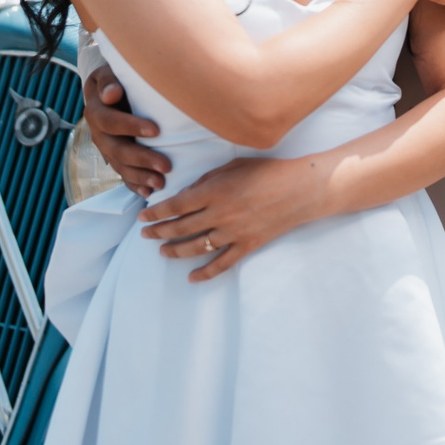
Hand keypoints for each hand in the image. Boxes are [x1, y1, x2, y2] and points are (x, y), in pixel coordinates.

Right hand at [82, 63, 173, 195]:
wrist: (111, 89)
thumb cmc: (118, 78)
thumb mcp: (110, 71)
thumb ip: (109, 80)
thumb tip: (112, 94)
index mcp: (96, 111)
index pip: (110, 121)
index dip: (131, 126)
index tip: (156, 130)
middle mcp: (98, 133)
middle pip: (116, 149)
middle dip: (141, 158)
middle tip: (166, 166)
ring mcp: (106, 148)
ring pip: (120, 166)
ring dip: (140, 177)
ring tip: (161, 184)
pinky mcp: (115, 159)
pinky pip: (123, 175)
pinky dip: (135, 185)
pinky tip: (149, 193)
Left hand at [138, 155, 327, 280]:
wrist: (302, 189)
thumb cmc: (268, 171)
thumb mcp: (233, 166)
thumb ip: (207, 180)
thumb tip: (186, 194)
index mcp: (215, 191)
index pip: (176, 206)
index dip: (157, 213)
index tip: (143, 216)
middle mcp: (220, 214)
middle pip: (181, 228)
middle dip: (159, 232)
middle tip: (145, 234)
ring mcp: (234, 232)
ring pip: (196, 247)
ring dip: (175, 250)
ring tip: (162, 252)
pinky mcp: (248, 245)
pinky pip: (223, 263)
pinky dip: (206, 273)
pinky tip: (192, 277)